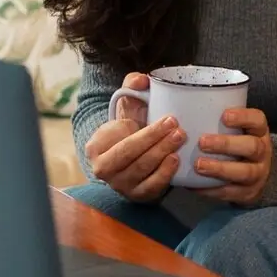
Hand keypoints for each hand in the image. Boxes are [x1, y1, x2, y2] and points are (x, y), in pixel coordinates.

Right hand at [84, 73, 185, 202]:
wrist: (131, 153)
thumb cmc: (130, 126)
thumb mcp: (128, 103)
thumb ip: (133, 84)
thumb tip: (142, 80)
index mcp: (96, 147)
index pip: (122, 140)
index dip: (147, 132)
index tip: (168, 117)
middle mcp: (103, 170)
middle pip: (131, 155)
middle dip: (156, 140)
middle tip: (177, 127)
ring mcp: (120, 186)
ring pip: (142, 170)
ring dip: (163, 154)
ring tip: (180, 138)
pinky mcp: (137, 196)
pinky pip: (151, 187)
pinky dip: (165, 174)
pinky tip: (175, 160)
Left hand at [192, 106, 272, 207]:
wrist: (258, 175)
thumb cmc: (239, 145)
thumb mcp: (239, 130)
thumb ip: (220, 122)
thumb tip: (184, 111)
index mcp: (260, 132)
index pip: (258, 120)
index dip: (243, 117)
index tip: (224, 115)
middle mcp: (263, 152)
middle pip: (252, 147)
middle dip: (226, 144)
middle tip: (202, 142)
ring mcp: (258, 174)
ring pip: (244, 172)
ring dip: (219, 168)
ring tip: (198, 165)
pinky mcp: (248, 193)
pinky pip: (230, 192)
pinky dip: (210, 190)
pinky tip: (194, 185)